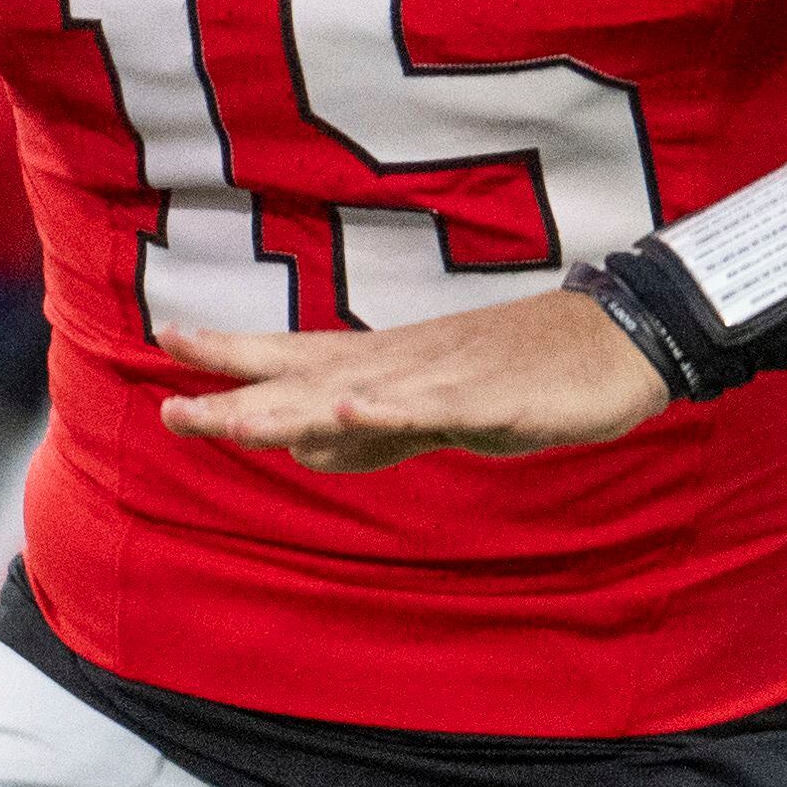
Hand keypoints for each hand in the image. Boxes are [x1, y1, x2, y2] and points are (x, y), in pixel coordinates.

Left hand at [152, 288, 670, 471]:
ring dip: (296, 407)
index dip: (235, 352)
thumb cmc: (525, 371)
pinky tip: (351, 409)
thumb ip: (374, 430)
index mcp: (391, 365)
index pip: (298, 354)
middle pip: (311, 380)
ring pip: (359, 395)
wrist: (618, 341)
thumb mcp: (438, 410)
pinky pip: (435, 407)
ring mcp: (447, 377)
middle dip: (241, 397)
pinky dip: (391, 408)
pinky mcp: (493, 398)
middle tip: (171, 410)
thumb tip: (306, 446)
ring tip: (237, 418)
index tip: (169, 340)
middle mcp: (405, 363)